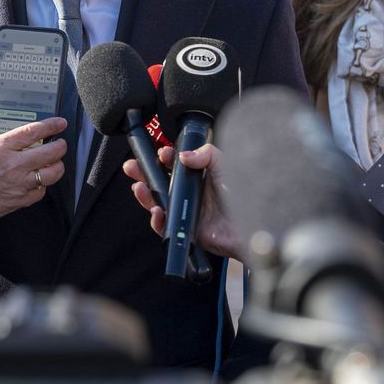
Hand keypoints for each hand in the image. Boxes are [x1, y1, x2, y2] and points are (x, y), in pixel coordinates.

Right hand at [0, 117, 68, 246]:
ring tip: (54, 162)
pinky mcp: (19, 200)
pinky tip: (38, 181)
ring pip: (52, 173)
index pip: (34, 132)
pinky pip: (42, 192)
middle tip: (59, 144)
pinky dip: (43, 186)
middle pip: (51, 152)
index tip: (60, 123)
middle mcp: (13, 165)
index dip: (51, 125)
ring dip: (57, 166)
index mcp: (0, 148)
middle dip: (60, 146)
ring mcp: (19, 184)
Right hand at [122, 143, 242, 259]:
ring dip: (145, 196)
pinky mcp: (186, 230)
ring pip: (158, 203)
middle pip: (160, 184)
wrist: (251, 223)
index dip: (163, 160)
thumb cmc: (242, 194)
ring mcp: (187, 212)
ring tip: (139, 187)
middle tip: (131, 167)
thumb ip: (205, 155)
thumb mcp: (224, 164)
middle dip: (144, 175)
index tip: (159, 153)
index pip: (174, 166)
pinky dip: (157, 219)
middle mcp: (190, 194)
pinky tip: (155, 210)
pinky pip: (165, 226)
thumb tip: (183, 155)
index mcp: (199, 177)